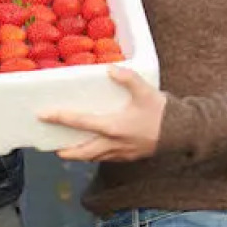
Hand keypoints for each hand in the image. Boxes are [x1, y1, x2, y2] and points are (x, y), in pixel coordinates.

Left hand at [39, 66, 169, 162]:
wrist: (182, 133)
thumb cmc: (162, 112)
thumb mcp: (145, 91)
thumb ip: (127, 78)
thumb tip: (109, 68)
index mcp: (113, 126)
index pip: (80, 122)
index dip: (60, 118)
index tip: (43, 115)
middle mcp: (113, 143)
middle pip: (83, 152)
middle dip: (67, 152)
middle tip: (54, 148)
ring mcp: (122, 153)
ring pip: (95, 157)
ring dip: (81, 155)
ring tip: (70, 150)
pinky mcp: (130, 157)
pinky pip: (108, 158)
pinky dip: (97, 155)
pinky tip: (96, 149)